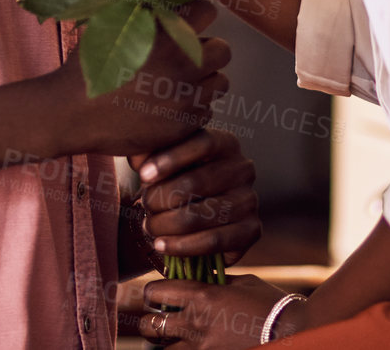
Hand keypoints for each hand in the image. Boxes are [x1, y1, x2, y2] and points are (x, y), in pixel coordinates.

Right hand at [51, 0, 231, 156]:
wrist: (71, 113)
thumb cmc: (88, 66)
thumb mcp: (109, 24)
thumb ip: (141, 8)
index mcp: (166, 33)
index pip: (208, 11)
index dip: (198, 15)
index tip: (190, 22)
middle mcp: (182, 63)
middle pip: (223, 50)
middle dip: (208, 51)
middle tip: (189, 57)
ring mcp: (185, 97)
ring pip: (219, 83)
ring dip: (204, 81)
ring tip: (180, 83)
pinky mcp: (184, 124)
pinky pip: (207, 111)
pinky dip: (193, 108)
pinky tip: (169, 106)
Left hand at [131, 128, 260, 264]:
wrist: (199, 214)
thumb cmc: (178, 179)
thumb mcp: (165, 161)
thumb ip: (150, 153)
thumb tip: (136, 154)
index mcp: (226, 143)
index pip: (202, 143)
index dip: (170, 158)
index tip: (143, 176)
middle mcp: (244, 168)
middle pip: (196, 183)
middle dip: (161, 198)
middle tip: (144, 205)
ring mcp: (250, 200)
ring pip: (200, 215)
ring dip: (166, 224)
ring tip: (149, 226)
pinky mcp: (252, 230)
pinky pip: (213, 241)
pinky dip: (182, 246)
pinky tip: (160, 245)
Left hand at [133, 275, 298, 347]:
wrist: (290, 332)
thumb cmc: (269, 303)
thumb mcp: (242, 282)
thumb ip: (216, 280)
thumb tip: (201, 276)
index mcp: (202, 296)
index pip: (155, 292)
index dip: (154, 290)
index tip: (160, 291)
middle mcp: (195, 323)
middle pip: (150, 325)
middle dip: (151, 320)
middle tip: (162, 316)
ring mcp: (201, 347)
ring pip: (163, 349)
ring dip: (166, 341)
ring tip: (176, 334)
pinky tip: (193, 344)